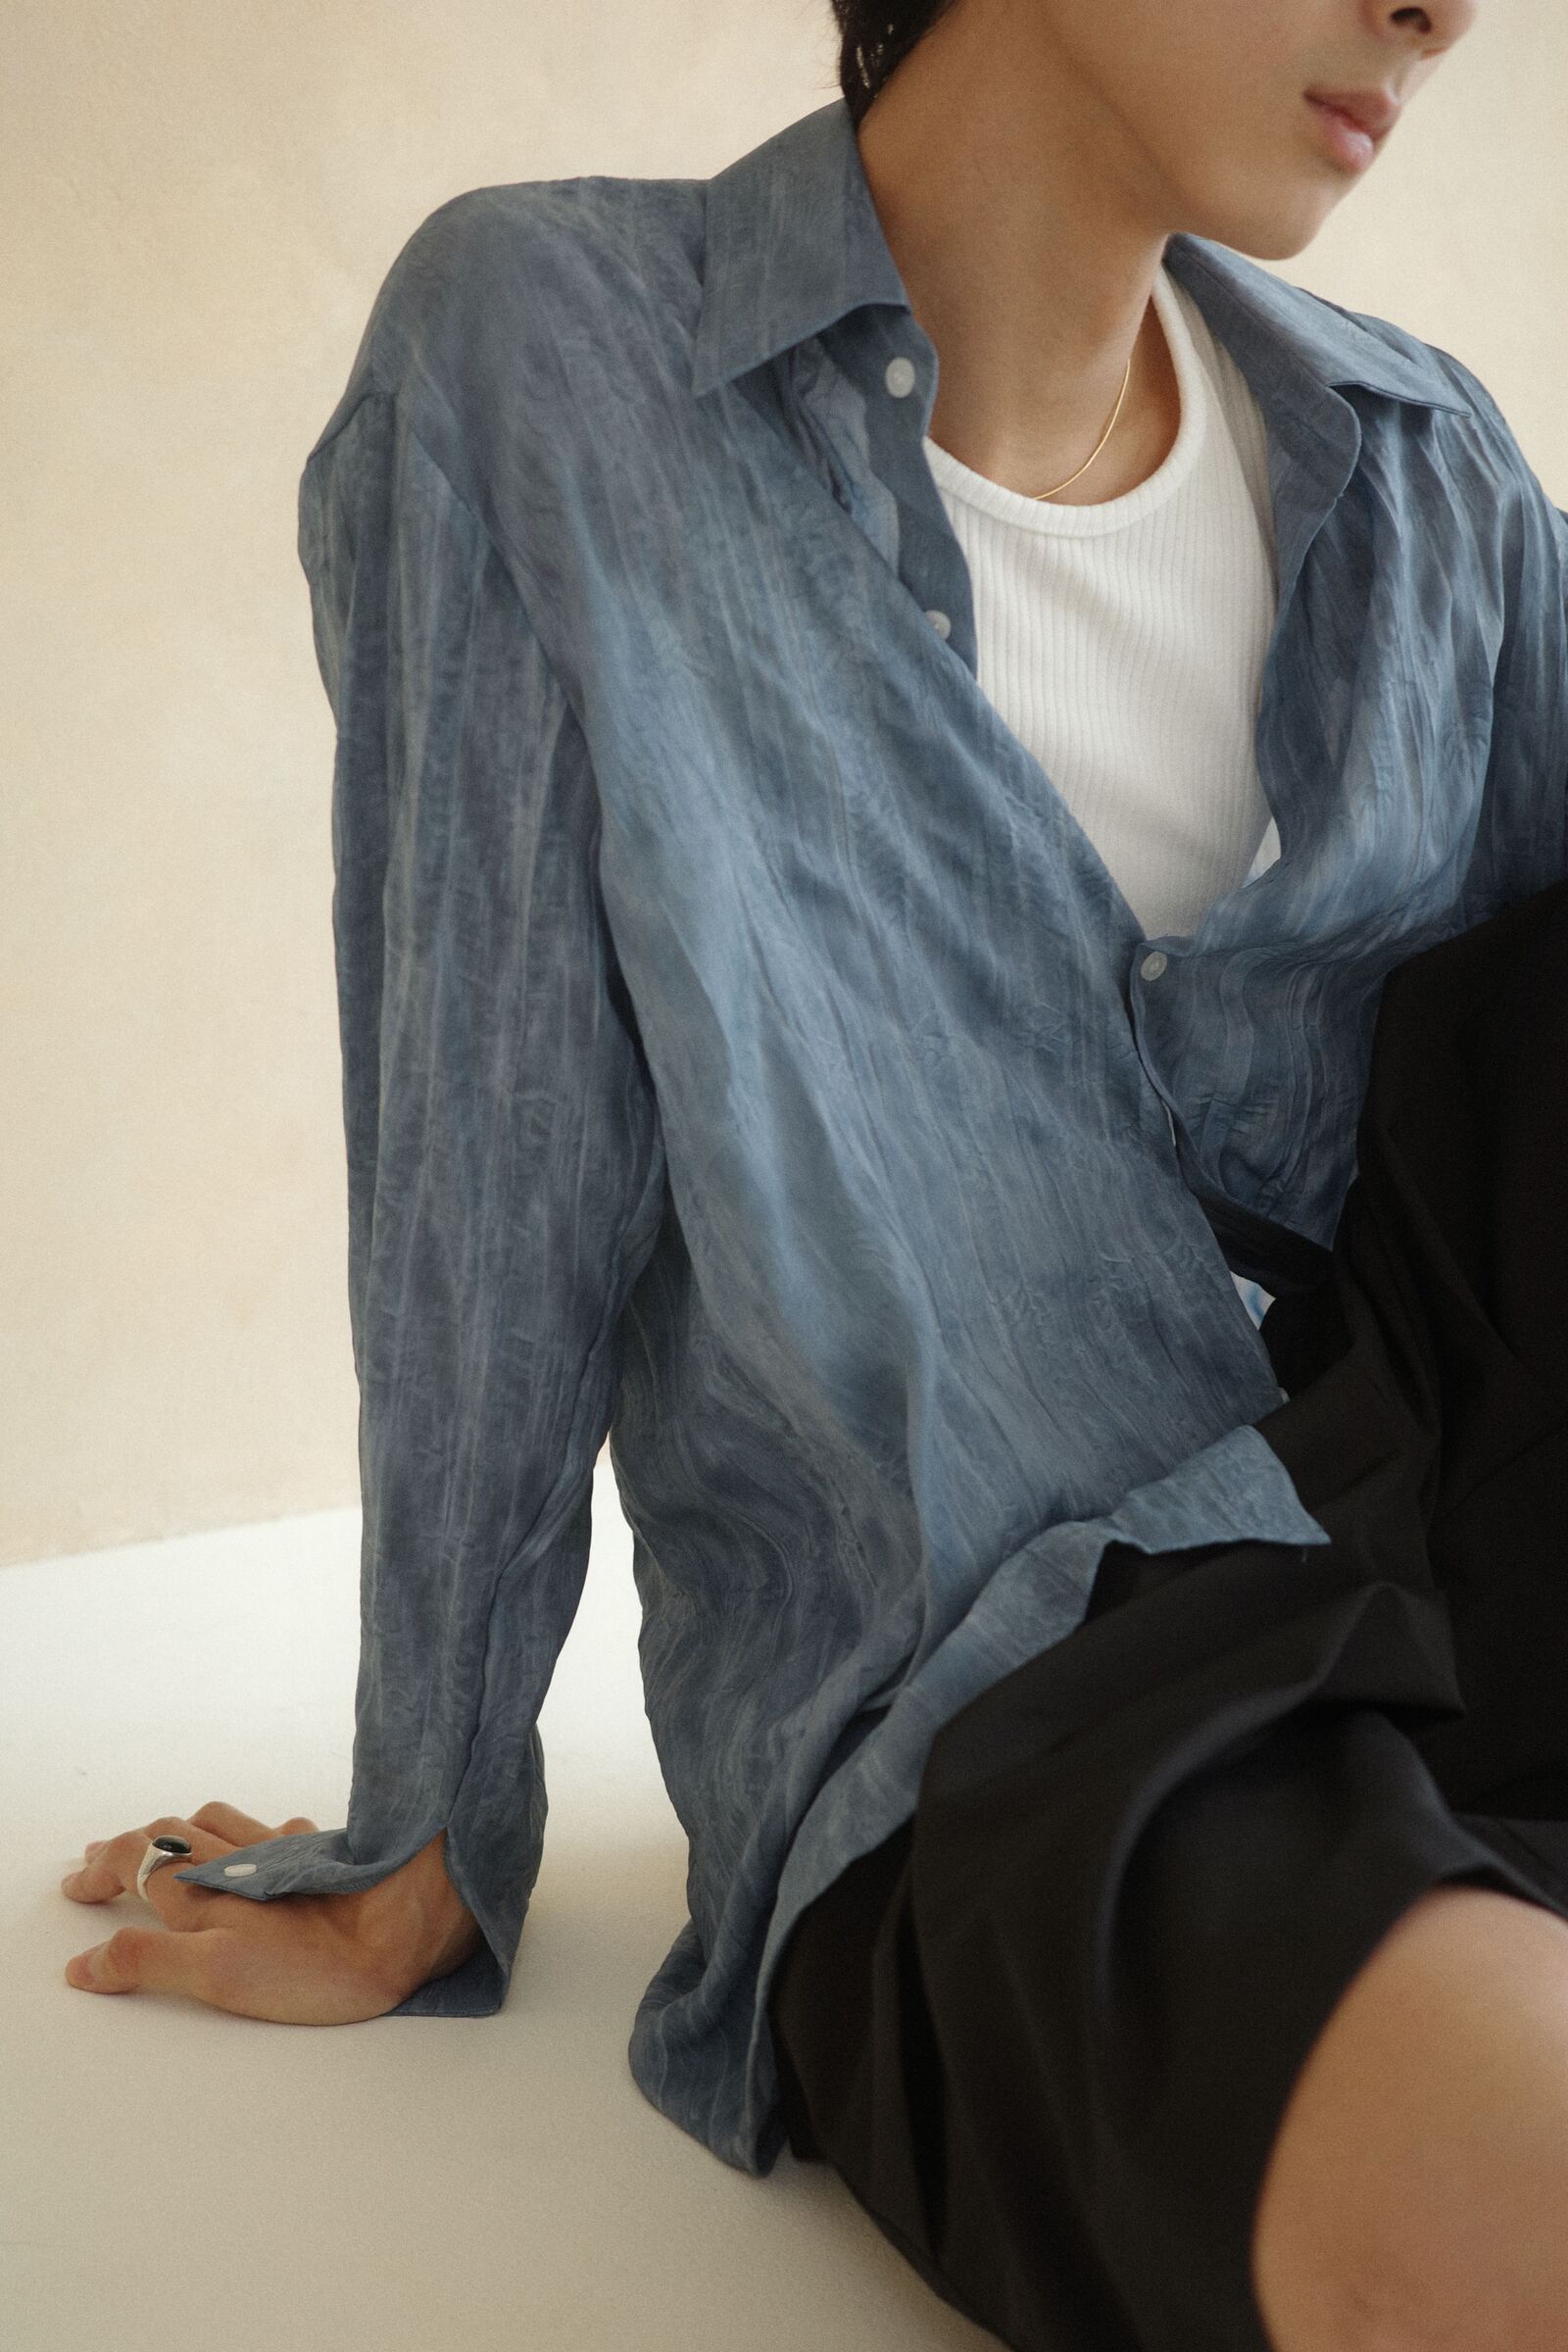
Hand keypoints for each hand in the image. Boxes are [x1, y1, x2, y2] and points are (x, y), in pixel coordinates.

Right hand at [59, 1801, 483, 2021]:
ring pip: (221, 1821)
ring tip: (168, 1841)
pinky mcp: (324, 1857)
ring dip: (185, 1828)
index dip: (102, 1870)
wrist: (406, 1930)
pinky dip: (253, 1833)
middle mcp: (240, 1859)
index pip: (136, 1860)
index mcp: (204, 1890)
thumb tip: (86, 1963)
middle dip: (134, 1845)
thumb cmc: (313, 1965)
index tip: (79, 1884)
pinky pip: (279, 1829)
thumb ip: (147, 1963)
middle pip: (172, 1834)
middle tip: (105, 1861)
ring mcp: (284, 1852)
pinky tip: (264, 1846)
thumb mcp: (216, 1976)